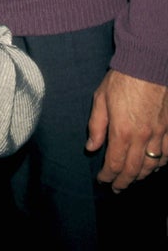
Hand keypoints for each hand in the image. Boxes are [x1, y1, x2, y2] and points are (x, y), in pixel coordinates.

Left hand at [86, 70, 167, 190]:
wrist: (148, 64)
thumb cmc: (122, 79)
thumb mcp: (101, 99)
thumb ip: (96, 126)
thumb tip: (91, 147)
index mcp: (122, 132)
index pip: (114, 164)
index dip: (108, 176)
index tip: (102, 180)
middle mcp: (142, 138)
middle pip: (134, 170)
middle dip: (123, 182)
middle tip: (117, 188)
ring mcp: (159, 134)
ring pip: (152, 166)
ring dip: (141, 176)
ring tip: (133, 179)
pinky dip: (161, 164)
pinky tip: (155, 166)